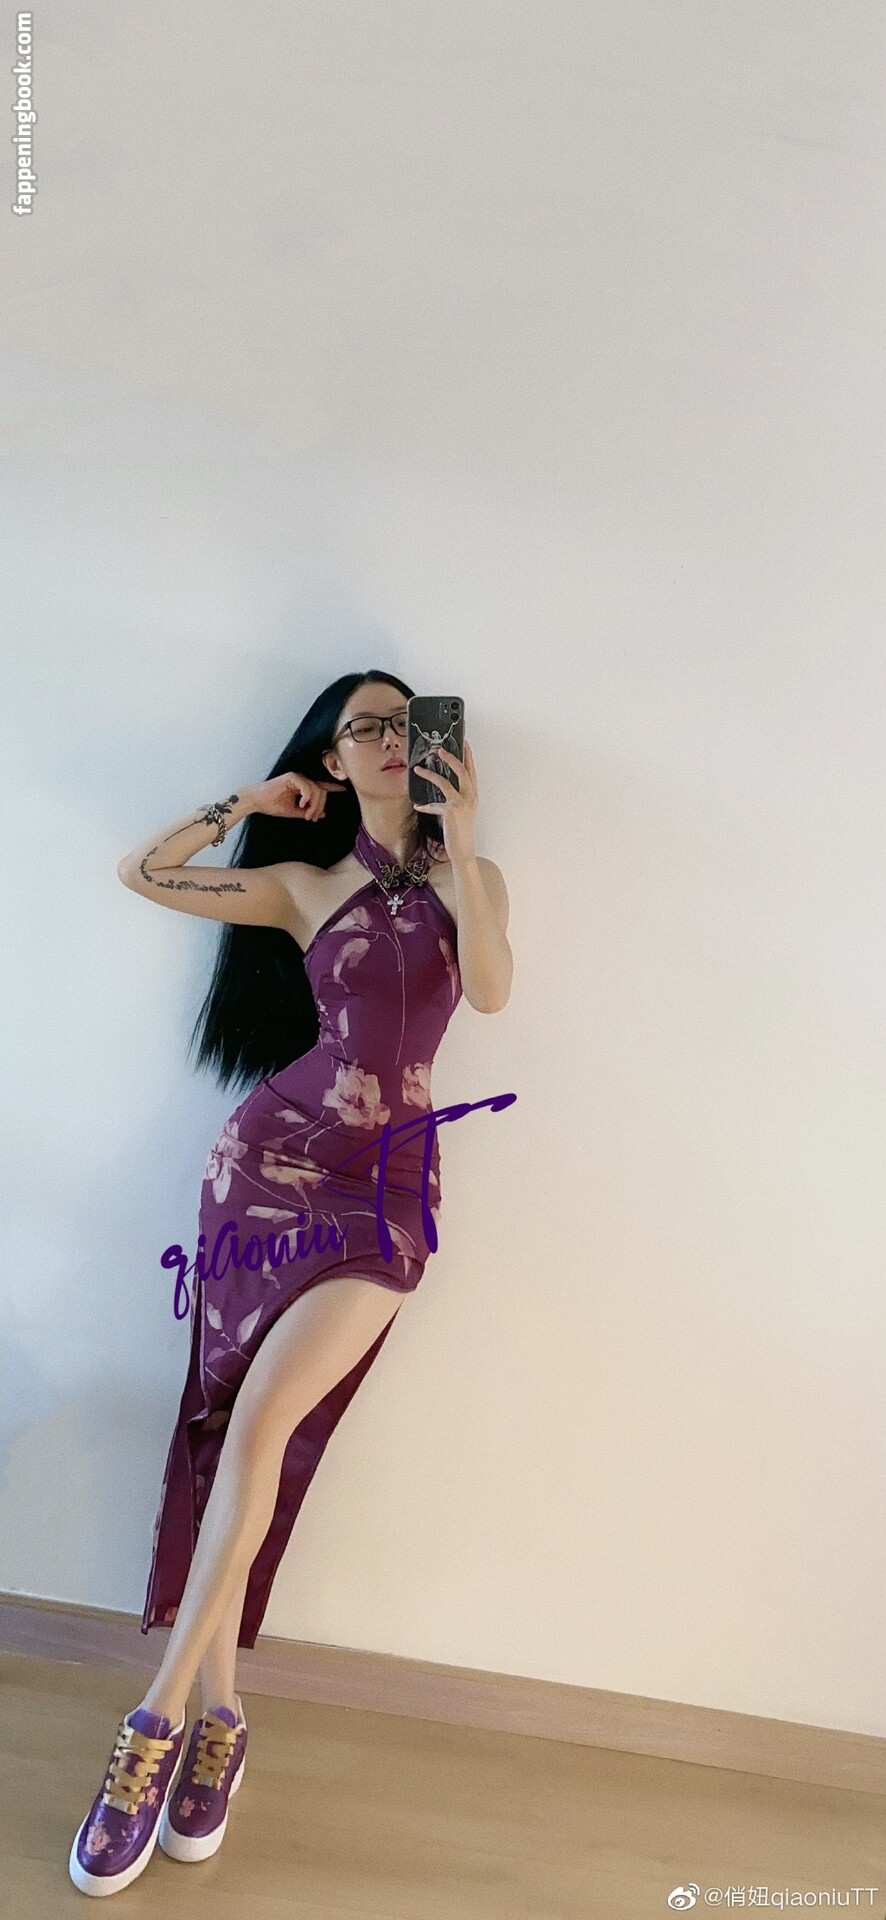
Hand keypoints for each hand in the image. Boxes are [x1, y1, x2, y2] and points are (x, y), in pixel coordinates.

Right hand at [248, 771, 344, 822]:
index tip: (344, 789)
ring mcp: (297, 777)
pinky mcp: (291, 777)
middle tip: (312, 818)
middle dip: (320, 806)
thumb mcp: (293, 811)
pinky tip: (301, 804)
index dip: (333, 787)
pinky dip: (306, 796)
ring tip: (306, 815)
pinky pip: (307, 786)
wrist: (256, 801)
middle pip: (321, 790)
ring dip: (314, 805)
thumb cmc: (272, 805)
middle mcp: (302, 780)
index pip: (321, 786)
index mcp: (302, 786)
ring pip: (316, 789)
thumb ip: (308, 811)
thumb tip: (323, 814)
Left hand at [412, 737, 478, 864]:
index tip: (465, 744)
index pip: (471, 772)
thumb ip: (450, 802)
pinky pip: (434, 803)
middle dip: (452, 758)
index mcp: (473, 796)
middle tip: (441, 749)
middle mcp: (470, 797)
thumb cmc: (461, 833)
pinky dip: (426, 805)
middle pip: (462, 771)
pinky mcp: (451, 810)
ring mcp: (462, 803)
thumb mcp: (459, 814)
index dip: (468, 757)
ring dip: (430, 774)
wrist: (463, 850)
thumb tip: (435, 797)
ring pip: (445, 782)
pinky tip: (418, 806)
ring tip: (418, 769)